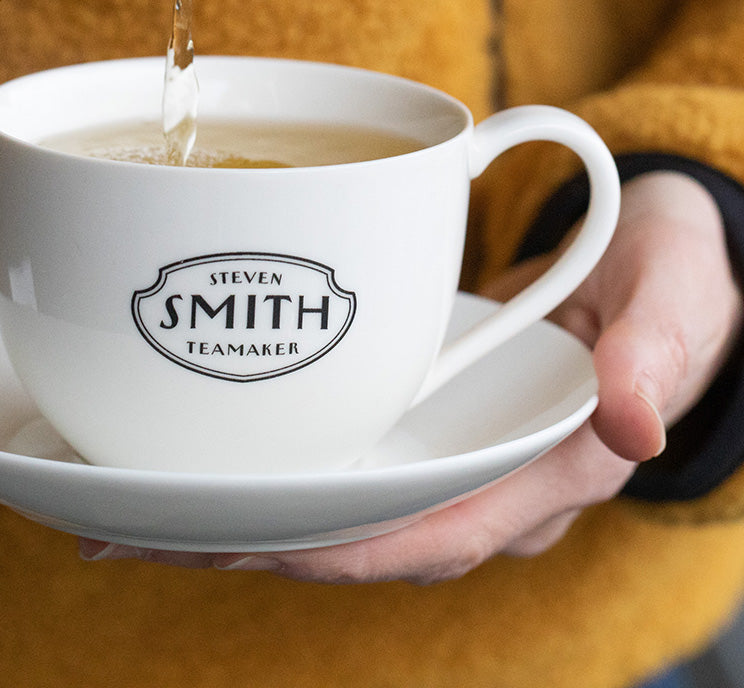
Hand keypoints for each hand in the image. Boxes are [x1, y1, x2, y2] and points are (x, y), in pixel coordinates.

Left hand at [78, 171, 742, 582]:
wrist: (651, 266)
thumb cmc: (668, 282)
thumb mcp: (676, 301)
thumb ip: (658, 352)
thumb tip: (636, 421)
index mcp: (551, 469)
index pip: (437, 531)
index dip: (342, 547)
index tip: (245, 541)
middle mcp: (487, 479)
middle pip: (361, 533)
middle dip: (256, 541)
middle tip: (141, 531)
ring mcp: (450, 452)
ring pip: (340, 504)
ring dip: (245, 510)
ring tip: (137, 506)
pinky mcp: (423, 417)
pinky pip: (344, 456)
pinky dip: (275, 462)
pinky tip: (207, 451)